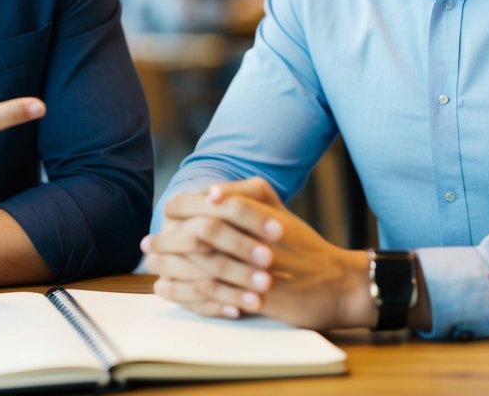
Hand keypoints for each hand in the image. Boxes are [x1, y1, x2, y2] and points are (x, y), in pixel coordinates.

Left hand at [143, 177, 372, 330]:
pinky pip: (214, 293)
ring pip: (205, 262)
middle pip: (203, 230)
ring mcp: (259, 267)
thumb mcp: (280, 214)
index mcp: (263, 211)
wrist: (340, 284)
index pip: (214, 202)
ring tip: (152, 266)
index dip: (185, 206)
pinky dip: (185, 292)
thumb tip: (209, 192)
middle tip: (148, 243)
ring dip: (173, 264)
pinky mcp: (260, 296)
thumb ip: (248, 198)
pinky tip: (167, 289)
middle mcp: (259, 236)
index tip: (167, 210)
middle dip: (170, 237)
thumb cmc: (305, 249)